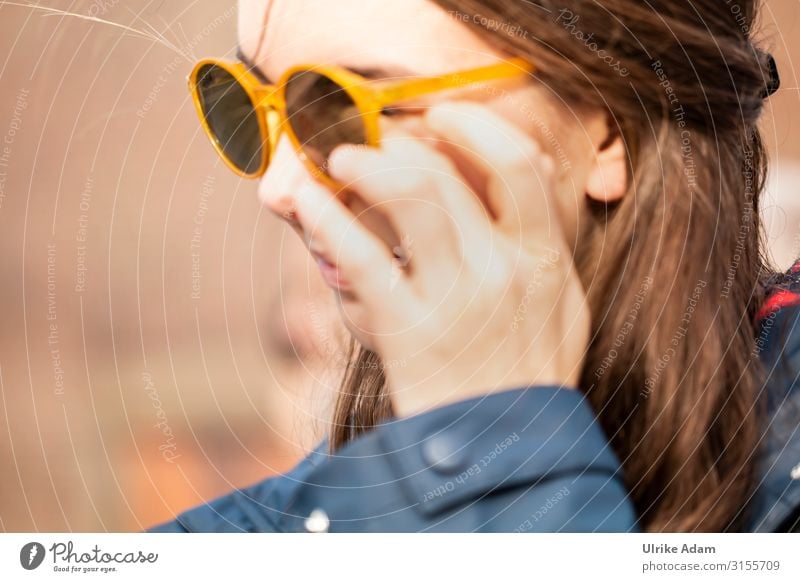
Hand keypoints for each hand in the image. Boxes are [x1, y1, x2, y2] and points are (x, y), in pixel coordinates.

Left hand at [293, 101, 589, 416]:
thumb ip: (541, 245)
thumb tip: (525, 178)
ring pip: (409, 197)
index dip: (476, 127)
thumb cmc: (528, 376)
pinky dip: (329, 220)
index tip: (443, 114)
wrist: (509, 453)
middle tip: (372, 142)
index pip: (519, 164)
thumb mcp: (560, 308)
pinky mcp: (409, 331)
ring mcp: (457, 298)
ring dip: (366, 165)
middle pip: (447, 174)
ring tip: (339, 160)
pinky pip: (363, 258)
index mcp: (544, 259)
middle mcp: (504, 269)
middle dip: (401, 143)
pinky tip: (309, 203)